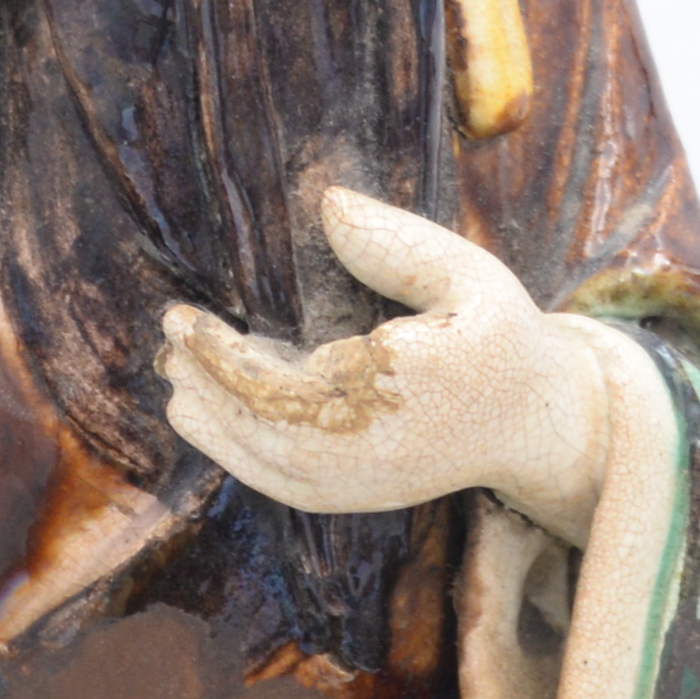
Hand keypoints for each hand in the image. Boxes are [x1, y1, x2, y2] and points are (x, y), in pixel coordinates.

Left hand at [157, 191, 613, 542]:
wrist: (531, 424)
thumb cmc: (497, 339)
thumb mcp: (468, 276)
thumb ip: (398, 243)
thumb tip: (328, 201)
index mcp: (397, 393)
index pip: (280, 387)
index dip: (220, 355)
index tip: (181, 316)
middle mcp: (371, 451)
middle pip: (256, 428)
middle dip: (201, 382)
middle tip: (168, 337)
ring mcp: (357, 484)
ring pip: (258, 462)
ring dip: (206, 419)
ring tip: (174, 372)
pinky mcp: (348, 497)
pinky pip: (275, 481)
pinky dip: (232, 448)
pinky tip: (204, 410)